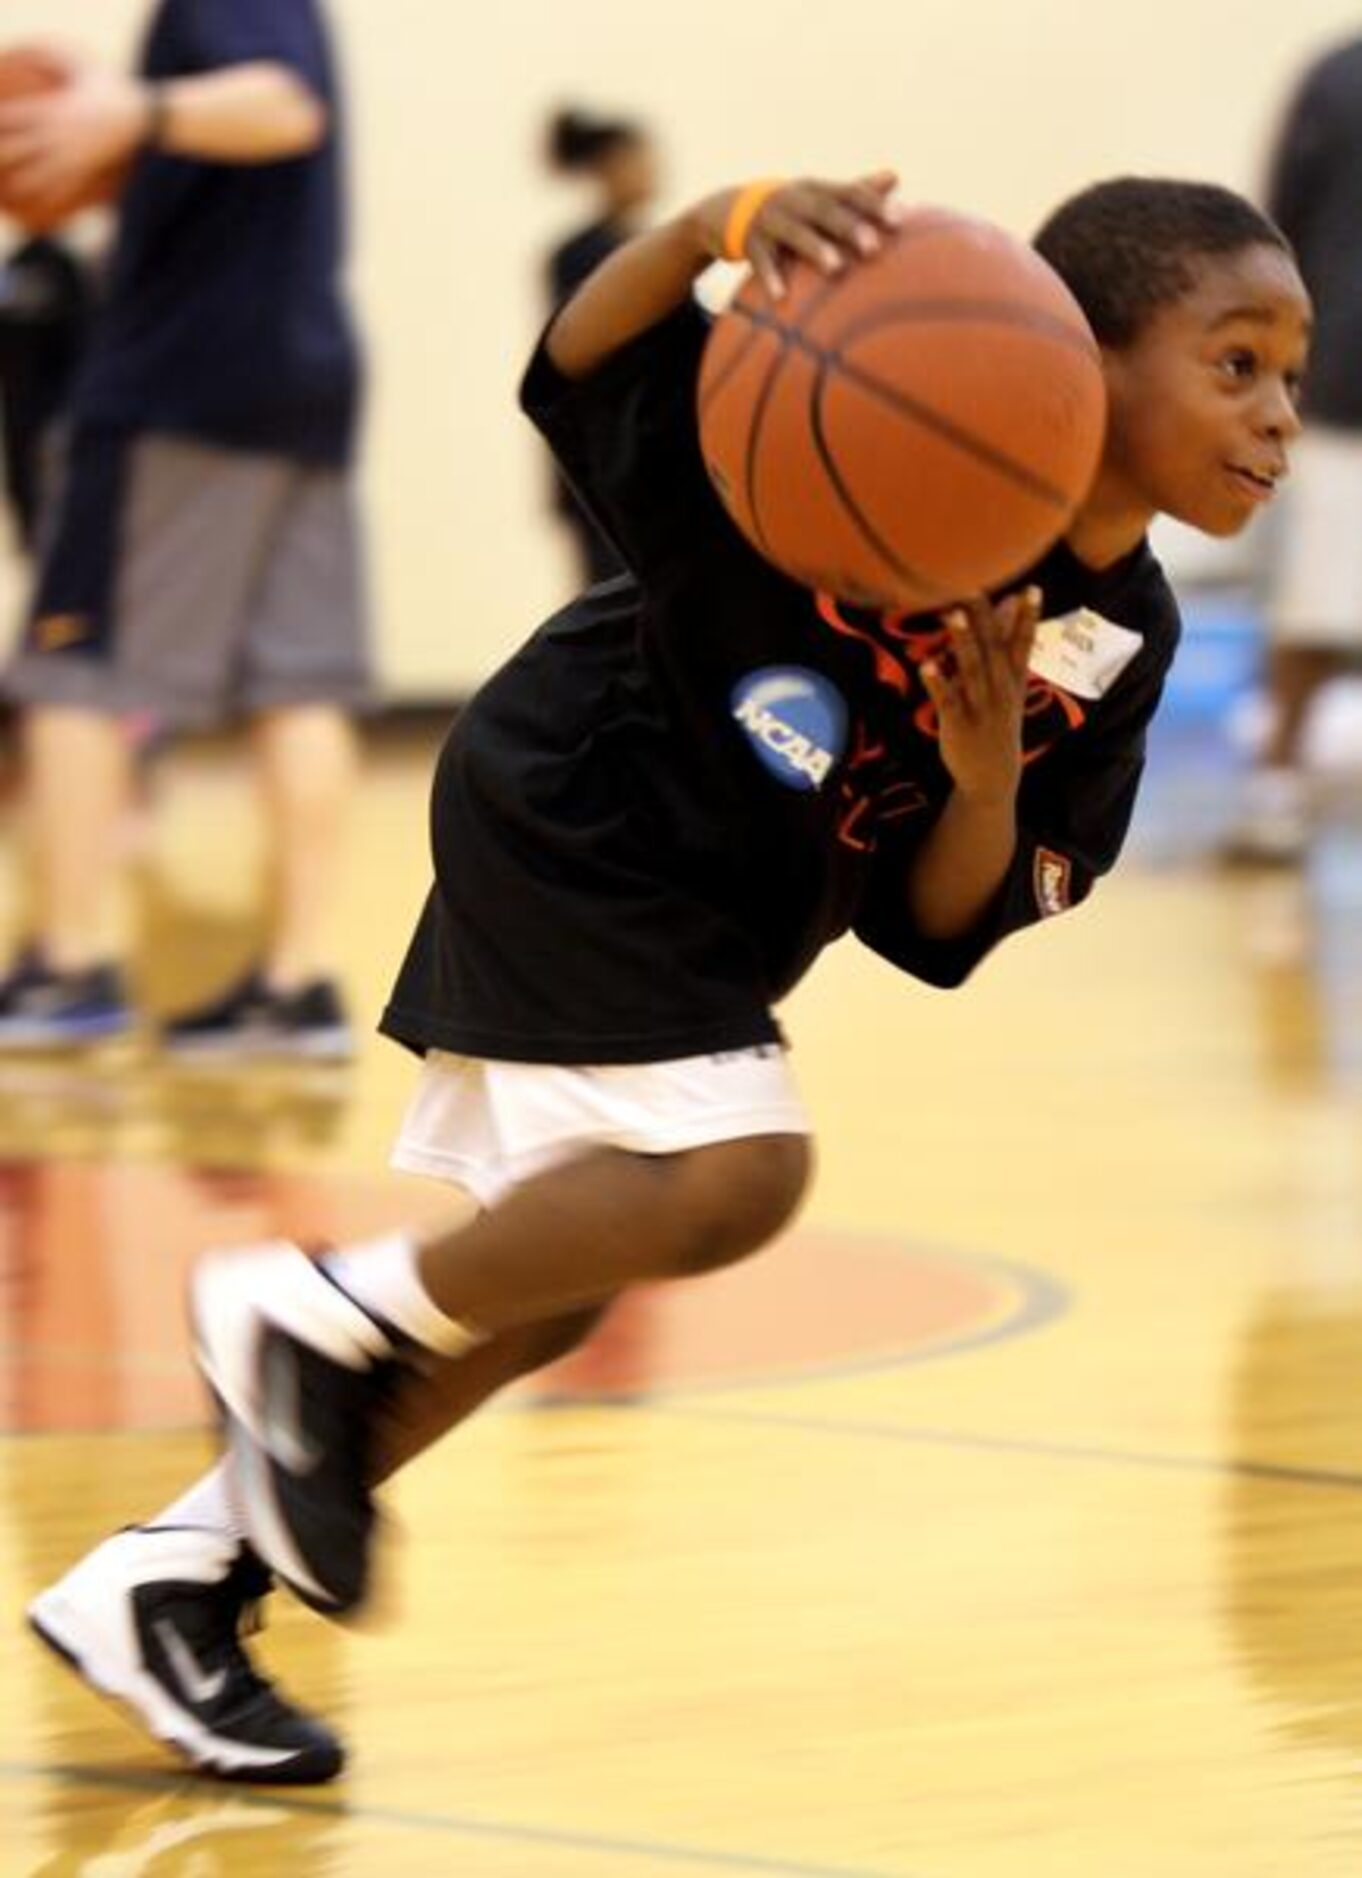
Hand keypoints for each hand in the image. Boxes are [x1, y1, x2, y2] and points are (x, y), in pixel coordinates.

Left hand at [0, 68, 145, 220]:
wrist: (145, 118)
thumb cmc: (117, 90)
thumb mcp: (86, 67)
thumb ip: (58, 59)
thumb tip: (37, 50)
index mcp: (53, 111)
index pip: (13, 116)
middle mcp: (57, 136)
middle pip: (18, 147)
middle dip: (0, 153)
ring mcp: (72, 156)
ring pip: (37, 172)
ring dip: (20, 180)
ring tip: (7, 189)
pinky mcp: (87, 170)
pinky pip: (65, 187)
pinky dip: (50, 196)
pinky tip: (40, 204)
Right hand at [701, 172, 902, 299]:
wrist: (728, 209)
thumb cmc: (790, 209)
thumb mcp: (818, 197)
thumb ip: (855, 192)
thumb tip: (896, 175)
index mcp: (816, 190)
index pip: (849, 192)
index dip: (874, 204)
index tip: (901, 219)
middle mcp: (794, 200)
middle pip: (825, 210)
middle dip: (849, 226)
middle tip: (874, 247)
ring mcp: (770, 219)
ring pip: (795, 233)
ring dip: (815, 248)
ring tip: (836, 268)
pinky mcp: (748, 241)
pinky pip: (761, 260)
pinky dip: (770, 276)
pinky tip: (781, 296)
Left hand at [919, 587, 1043, 803]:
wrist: (993, 777)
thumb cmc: (997, 722)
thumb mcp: (1009, 688)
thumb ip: (1006, 645)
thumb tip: (1008, 605)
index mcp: (1013, 681)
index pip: (1023, 645)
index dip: (1029, 618)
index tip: (1032, 590)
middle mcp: (1000, 691)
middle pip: (993, 650)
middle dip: (984, 619)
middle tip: (973, 588)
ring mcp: (980, 708)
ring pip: (971, 670)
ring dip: (962, 642)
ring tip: (951, 614)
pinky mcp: (958, 724)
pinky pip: (947, 701)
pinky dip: (938, 683)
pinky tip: (926, 665)